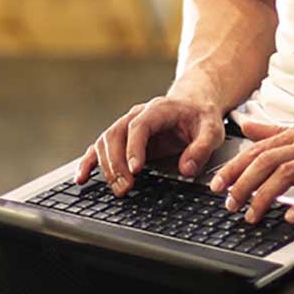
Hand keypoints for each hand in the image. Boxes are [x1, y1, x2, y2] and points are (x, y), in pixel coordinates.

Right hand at [74, 96, 224, 196]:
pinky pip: (100, 147)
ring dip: (106, 166)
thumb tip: (186, 169)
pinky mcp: (123, 138)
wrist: (193, 104)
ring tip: (118, 189)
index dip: (134, 147)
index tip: (136, 169)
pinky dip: (89, 162)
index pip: (139, 126)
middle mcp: (138, 115)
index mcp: (158, 109)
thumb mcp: (212, 130)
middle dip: (117, 163)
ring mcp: (127, 125)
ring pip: (105, 141)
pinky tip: (82, 178)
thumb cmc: (202, 117)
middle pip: (116, 134)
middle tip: (126, 188)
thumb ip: (201, 149)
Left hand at [208, 118, 293, 224]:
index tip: (217, 185)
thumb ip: (276, 131)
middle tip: (229, 204)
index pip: (260, 149)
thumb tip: (246, 125)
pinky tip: (292, 216)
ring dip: (266, 196)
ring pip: (289, 173)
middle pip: (268, 161)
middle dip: (243, 183)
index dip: (235, 167)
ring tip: (253, 215)